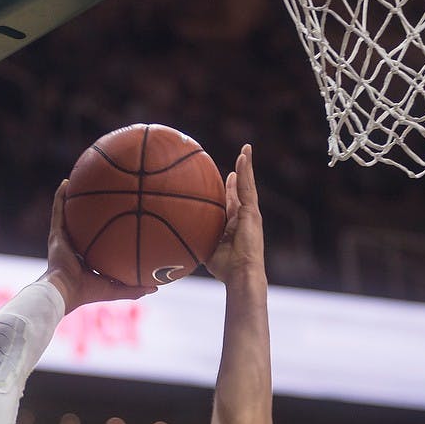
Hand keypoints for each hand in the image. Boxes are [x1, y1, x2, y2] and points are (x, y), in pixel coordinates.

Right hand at [43, 180, 156, 313]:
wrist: (65, 290)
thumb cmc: (88, 291)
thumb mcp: (116, 289)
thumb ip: (135, 288)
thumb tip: (157, 286)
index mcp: (86, 260)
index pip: (96, 244)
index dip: (104, 235)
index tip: (117, 223)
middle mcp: (74, 248)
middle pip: (83, 226)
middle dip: (89, 214)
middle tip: (103, 198)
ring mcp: (63, 240)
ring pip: (68, 215)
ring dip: (73, 200)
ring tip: (80, 183)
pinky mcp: (55, 234)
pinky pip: (58, 210)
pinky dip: (60, 196)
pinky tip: (66, 182)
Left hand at [206, 144, 264, 283]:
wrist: (241, 274)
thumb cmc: (224, 269)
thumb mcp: (204, 249)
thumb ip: (194, 239)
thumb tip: (172, 237)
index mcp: (233, 227)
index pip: (230, 206)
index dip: (229, 194)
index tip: (226, 182)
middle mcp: (243, 218)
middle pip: (240, 193)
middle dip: (239, 179)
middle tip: (236, 165)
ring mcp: (250, 214)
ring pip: (247, 185)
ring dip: (247, 166)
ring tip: (246, 149)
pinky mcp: (253, 212)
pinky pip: (248, 186)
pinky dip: (247, 170)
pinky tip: (244, 155)